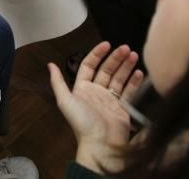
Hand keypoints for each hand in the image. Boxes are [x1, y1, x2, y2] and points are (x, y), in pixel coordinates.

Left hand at [48, 41, 145, 175]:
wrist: (101, 145)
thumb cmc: (82, 123)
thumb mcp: (65, 100)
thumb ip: (57, 82)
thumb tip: (50, 65)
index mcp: (82, 89)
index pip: (90, 65)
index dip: (98, 54)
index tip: (107, 44)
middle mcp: (96, 92)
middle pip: (107, 70)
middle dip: (116, 58)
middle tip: (126, 48)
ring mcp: (110, 100)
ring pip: (119, 78)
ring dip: (126, 66)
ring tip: (134, 54)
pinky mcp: (122, 108)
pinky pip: (129, 91)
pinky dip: (134, 81)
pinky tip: (139, 71)